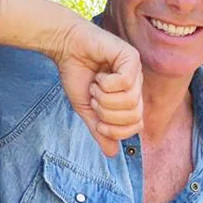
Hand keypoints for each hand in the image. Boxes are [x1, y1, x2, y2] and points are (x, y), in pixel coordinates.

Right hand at [50, 21, 143, 155]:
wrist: (65, 48)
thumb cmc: (77, 74)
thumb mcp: (87, 110)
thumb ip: (99, 130)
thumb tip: (112, 154)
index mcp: (130, 98)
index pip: (136, 126)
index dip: (115, 129)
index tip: (97, 119)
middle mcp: (137, 86)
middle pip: (134, 116)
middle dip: (107, 113)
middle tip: (95, 98)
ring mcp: (136, 71)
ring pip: (130, 100)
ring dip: (104, 97)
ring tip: (96, 85)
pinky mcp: (131, 57)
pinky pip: (125, 82)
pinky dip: (106, 83)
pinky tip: (99, 74)